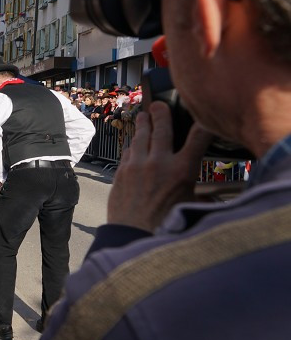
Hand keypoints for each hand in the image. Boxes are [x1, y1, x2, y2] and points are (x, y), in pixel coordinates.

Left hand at [106, 102, 214, 232]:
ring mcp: (137, 165)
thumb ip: (203, 195)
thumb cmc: (165, 225)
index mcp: (182, 171)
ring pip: (140, 137)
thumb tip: (218, 198)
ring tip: (144, 115)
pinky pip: (128, 152)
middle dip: (161, 113)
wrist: (132, 235)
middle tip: (159, 104)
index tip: (204, 115)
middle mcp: (159, 163)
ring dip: (143, 124)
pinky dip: (132, 145)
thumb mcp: (190, 206)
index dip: (204, 123)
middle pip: (162, 129)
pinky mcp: (121, 172)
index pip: (198, 137)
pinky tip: (134, 142)